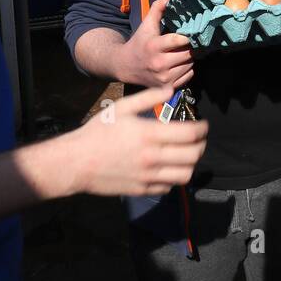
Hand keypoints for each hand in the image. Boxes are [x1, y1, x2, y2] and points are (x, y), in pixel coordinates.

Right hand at [64, 86, 207, 196]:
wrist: (77, 162)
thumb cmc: (98, 132)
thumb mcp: (121, 108)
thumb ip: (148, 98)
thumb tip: (171, 90)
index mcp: (149, 134)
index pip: (190, 134)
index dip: (202, 129)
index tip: (203, 125)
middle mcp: (153, 157)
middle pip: (193, 154)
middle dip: (201, 145)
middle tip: (198, 139)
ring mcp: (149, 176)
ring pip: (185, 174)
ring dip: (191, 163)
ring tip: (186, 154)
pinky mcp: (143, 189)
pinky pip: (169, 186)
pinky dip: (174, 177)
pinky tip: (169, 167)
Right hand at [115, 0, 195, 87]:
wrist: (125, 67)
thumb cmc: (139, 43)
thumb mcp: (146, 25)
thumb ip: (157, 9)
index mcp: (154, 47)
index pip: (177, 41)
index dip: (187, 36)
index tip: (192, 31)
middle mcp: (159, 64)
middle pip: (188, 54)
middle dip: (190, 47)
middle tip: (191, 42)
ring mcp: (164, 78)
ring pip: (190, 65)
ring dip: (190, 58)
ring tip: (184, 52)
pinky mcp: (168, 88)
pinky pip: (188, 75)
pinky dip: (188, 69)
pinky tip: (181, 63)